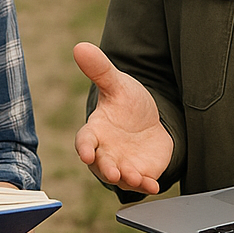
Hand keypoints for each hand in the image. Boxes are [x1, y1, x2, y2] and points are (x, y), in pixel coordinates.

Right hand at [72, 42, 173, 193]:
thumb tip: (80, 46)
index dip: (84, 147)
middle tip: (111, 172)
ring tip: (135, 177)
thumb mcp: (116, 84)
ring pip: (120, 177)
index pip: (85, 140)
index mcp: (96, 130)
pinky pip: (141, 183)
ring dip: (126, 179)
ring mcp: (123, 164)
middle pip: (101, 164)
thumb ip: (99, 69)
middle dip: (106, 169)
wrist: (148, 120)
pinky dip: (146, 186)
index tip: (85, 153)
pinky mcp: (141, 173)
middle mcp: (106, 151)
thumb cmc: (125, 103)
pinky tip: (153, 185)